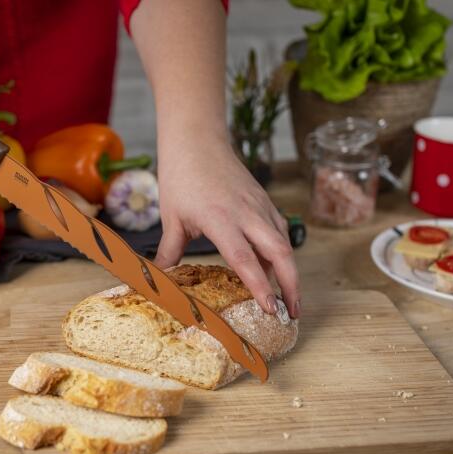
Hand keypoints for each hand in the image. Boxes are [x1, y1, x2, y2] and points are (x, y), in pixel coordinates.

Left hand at [154, 138, 300, 317]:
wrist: (196, 140)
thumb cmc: (181, 176)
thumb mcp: (171, 217)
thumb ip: (170, 252)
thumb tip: (159, 281)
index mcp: (219, 218)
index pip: (244, 258)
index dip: (259, 286)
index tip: (270, 308)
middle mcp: (245, 212)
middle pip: (279, 252)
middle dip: (291, 284)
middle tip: (293, 313)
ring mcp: (259, 205)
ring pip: (284, 242)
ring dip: (290, 271)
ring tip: (290, 299)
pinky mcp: (264, 201)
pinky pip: (279, 230)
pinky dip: (282, 252)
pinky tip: (277, 269)